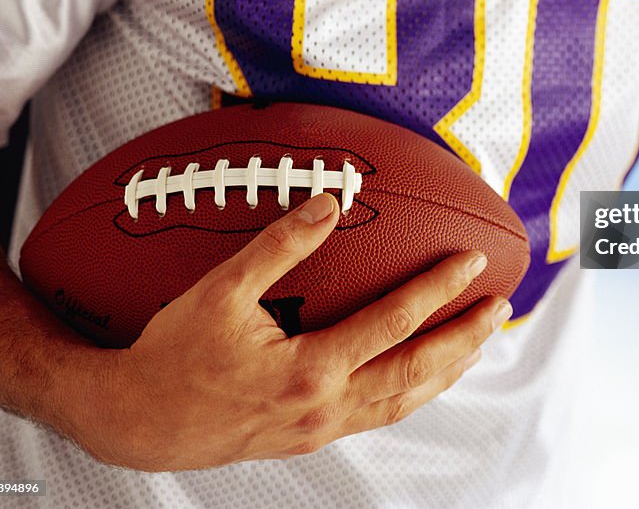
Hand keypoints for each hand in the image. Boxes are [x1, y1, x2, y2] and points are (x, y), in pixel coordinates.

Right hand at [81, 193, 510, 470]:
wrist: (138, 422)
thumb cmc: (174, 354)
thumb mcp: (220, 290)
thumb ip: (279, 245)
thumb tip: (328, 202)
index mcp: (308, 369)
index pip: (393, 324)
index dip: (437, 291)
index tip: (470, 263)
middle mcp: (325, 406)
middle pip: (416, 371)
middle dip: (464, 340)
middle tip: (500, 309)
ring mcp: (321, 428)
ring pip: (403, 401)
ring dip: (447, 370)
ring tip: (479, 343)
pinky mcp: (312, 435)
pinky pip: (379, 414)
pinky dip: (412, 393)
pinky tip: (424, 376)